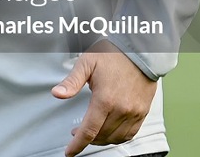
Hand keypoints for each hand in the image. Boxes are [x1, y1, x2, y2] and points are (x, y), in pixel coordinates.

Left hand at [51, 40, 157, 156]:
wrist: (140, 52)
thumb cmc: (113, 55)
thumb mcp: (87, 63)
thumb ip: (71, 82)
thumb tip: (57, 94)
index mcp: (105, 99)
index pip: (89, 130)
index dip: (77, 144)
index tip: (70, 151)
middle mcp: (121, 109)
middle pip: (101, 136)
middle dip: (86, 139)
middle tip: (76, 133)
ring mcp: (134, 112)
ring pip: (115, 137)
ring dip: (101, 139)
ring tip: (92, 132)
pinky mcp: (142, 112)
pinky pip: (129, 134)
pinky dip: (117, 137)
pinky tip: (109, 132)